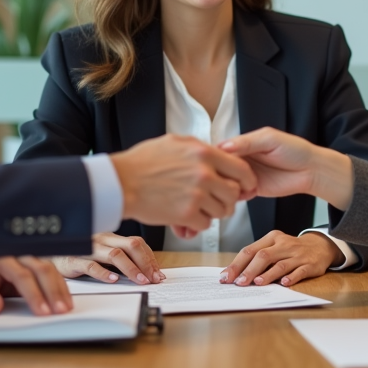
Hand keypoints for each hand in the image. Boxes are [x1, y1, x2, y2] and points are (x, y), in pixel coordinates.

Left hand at [0, 256, 71, 315]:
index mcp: (2, 256)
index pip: (22, 275)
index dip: (33, 294)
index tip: (41, 311)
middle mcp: (20, 254)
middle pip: (42, 269)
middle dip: (53, 291)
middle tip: (59, 310)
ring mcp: (30, 256)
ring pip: (51, 269)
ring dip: (60, 289)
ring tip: (65, 307)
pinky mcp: (36, 263)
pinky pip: (52, 272)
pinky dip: (60, 286)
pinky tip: (65, 299)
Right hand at [51, 233, 165, 284]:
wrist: (48, 253)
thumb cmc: (77, 254)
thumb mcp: (101, 253)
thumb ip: (120, 259)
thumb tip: (145, 271)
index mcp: (110, 237)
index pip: (137, 243)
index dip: (150, 258)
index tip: (158, 273)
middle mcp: (102, 239)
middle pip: (131, 245)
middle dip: (146, 263)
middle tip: (153, 279)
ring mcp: (89, 248)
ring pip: (115, 254)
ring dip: (131, 269)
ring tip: (140, 281)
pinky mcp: (74, 260)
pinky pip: (91, 265)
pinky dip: (104, 273)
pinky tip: (113, 280)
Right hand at [111, 134, 255, 230]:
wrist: (120, 182)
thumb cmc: (143, 162)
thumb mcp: (175, 143)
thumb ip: (200, 148)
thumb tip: (217, 152)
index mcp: (204, 153)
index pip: (241, 169)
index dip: (246, 180)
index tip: (244, 186)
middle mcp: (205, 173)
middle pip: (234, 193)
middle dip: (228, 199)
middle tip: (217, 200)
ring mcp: (197, 195)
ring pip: (222, 211)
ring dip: (213, 212)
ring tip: (199, 208)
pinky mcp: (187, 214)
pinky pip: (206, 224)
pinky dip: (198, 223)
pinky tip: (187, 216)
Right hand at [219, 127, 352, 208]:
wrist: (311, 171)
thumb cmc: (295, 150)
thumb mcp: (269, 139)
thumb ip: (247, 142)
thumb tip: (224, 146)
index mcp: (244, 144)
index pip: (222, 149)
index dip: (214, 156)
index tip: (208, 163)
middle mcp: (243, 160)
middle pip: (221, 168)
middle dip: (217, 173)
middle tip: (217, 178)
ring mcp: (247, 175)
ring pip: (227, 182)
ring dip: (225, 186)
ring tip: (227, 188)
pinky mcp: (253, 190)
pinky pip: (238, 194)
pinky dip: (235, 197)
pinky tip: (238, 196)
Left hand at [220, 230, 342, 286]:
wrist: (319, 246)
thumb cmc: (290, 250)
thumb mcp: (275, 247)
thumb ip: (258, 257)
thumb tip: (236, 274)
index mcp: (272, 238)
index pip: (250, 250)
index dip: (237, 264)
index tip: (226, 276)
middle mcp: (284, 244)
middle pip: (263, 256)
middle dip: (249, 270)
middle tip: (239, 283)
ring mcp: (297, 254)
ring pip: (280, 264)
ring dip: (267, 275)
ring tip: (257, 283)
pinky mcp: (310, 265)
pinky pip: (299, 271)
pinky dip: (291, 277)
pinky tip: (284, 284)